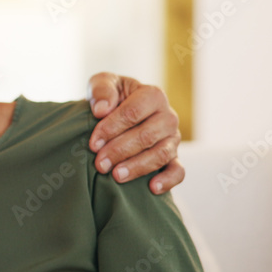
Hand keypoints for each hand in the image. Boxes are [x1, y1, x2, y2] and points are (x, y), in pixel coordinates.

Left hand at [86, 73, 182, 194]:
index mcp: (152, 95)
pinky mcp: (174, 158)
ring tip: (116, 176)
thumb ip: (102, 89)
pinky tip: (152, 188)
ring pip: (161, 154)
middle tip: (100, 164)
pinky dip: (168, 180)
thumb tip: (101, 109)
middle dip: (121, 151)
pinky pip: (178, 171)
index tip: (93, 143)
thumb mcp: (103, 84)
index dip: (112, 128)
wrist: (117, 112)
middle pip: (147, 136)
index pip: (133, 113)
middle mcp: (167, 117)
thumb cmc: (110, 97)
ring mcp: (173, 139)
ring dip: (138, 167)